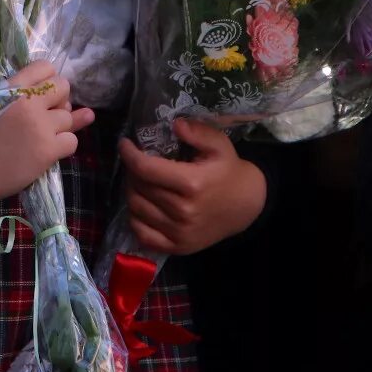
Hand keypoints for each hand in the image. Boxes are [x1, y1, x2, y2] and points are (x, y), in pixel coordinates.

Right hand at [0, 61, 93, 205]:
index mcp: (12, 88)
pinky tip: (47, 151)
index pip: (45, 67)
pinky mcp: (48, 150)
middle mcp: (29, 102)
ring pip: (68, 117)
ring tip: (41, 136)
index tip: (42, 93)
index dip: (48, 80)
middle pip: (63, 87)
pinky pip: (72, 141)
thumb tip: (43, 89)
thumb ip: (14, 94)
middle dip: (59, 99)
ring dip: (59, 126)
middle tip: (46, 114)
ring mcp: (41, 126)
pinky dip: (63, 146)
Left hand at [118, 119, 266, 254]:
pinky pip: (142, 234)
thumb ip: (198, 132)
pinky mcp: (179, 247)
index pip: (145, 169)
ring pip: (136, 209)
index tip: (124, 144)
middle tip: (137, 162)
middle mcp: (183, 211)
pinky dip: (136, 218)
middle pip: (138, 187)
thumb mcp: (220, 145)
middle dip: (132, 171)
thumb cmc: (229, 172)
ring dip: (132, 191)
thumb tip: (175, 124)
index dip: (129, 154)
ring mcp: (180, 232)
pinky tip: (143, 205)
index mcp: (192, 183)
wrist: (246, 206)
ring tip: (140, 181)